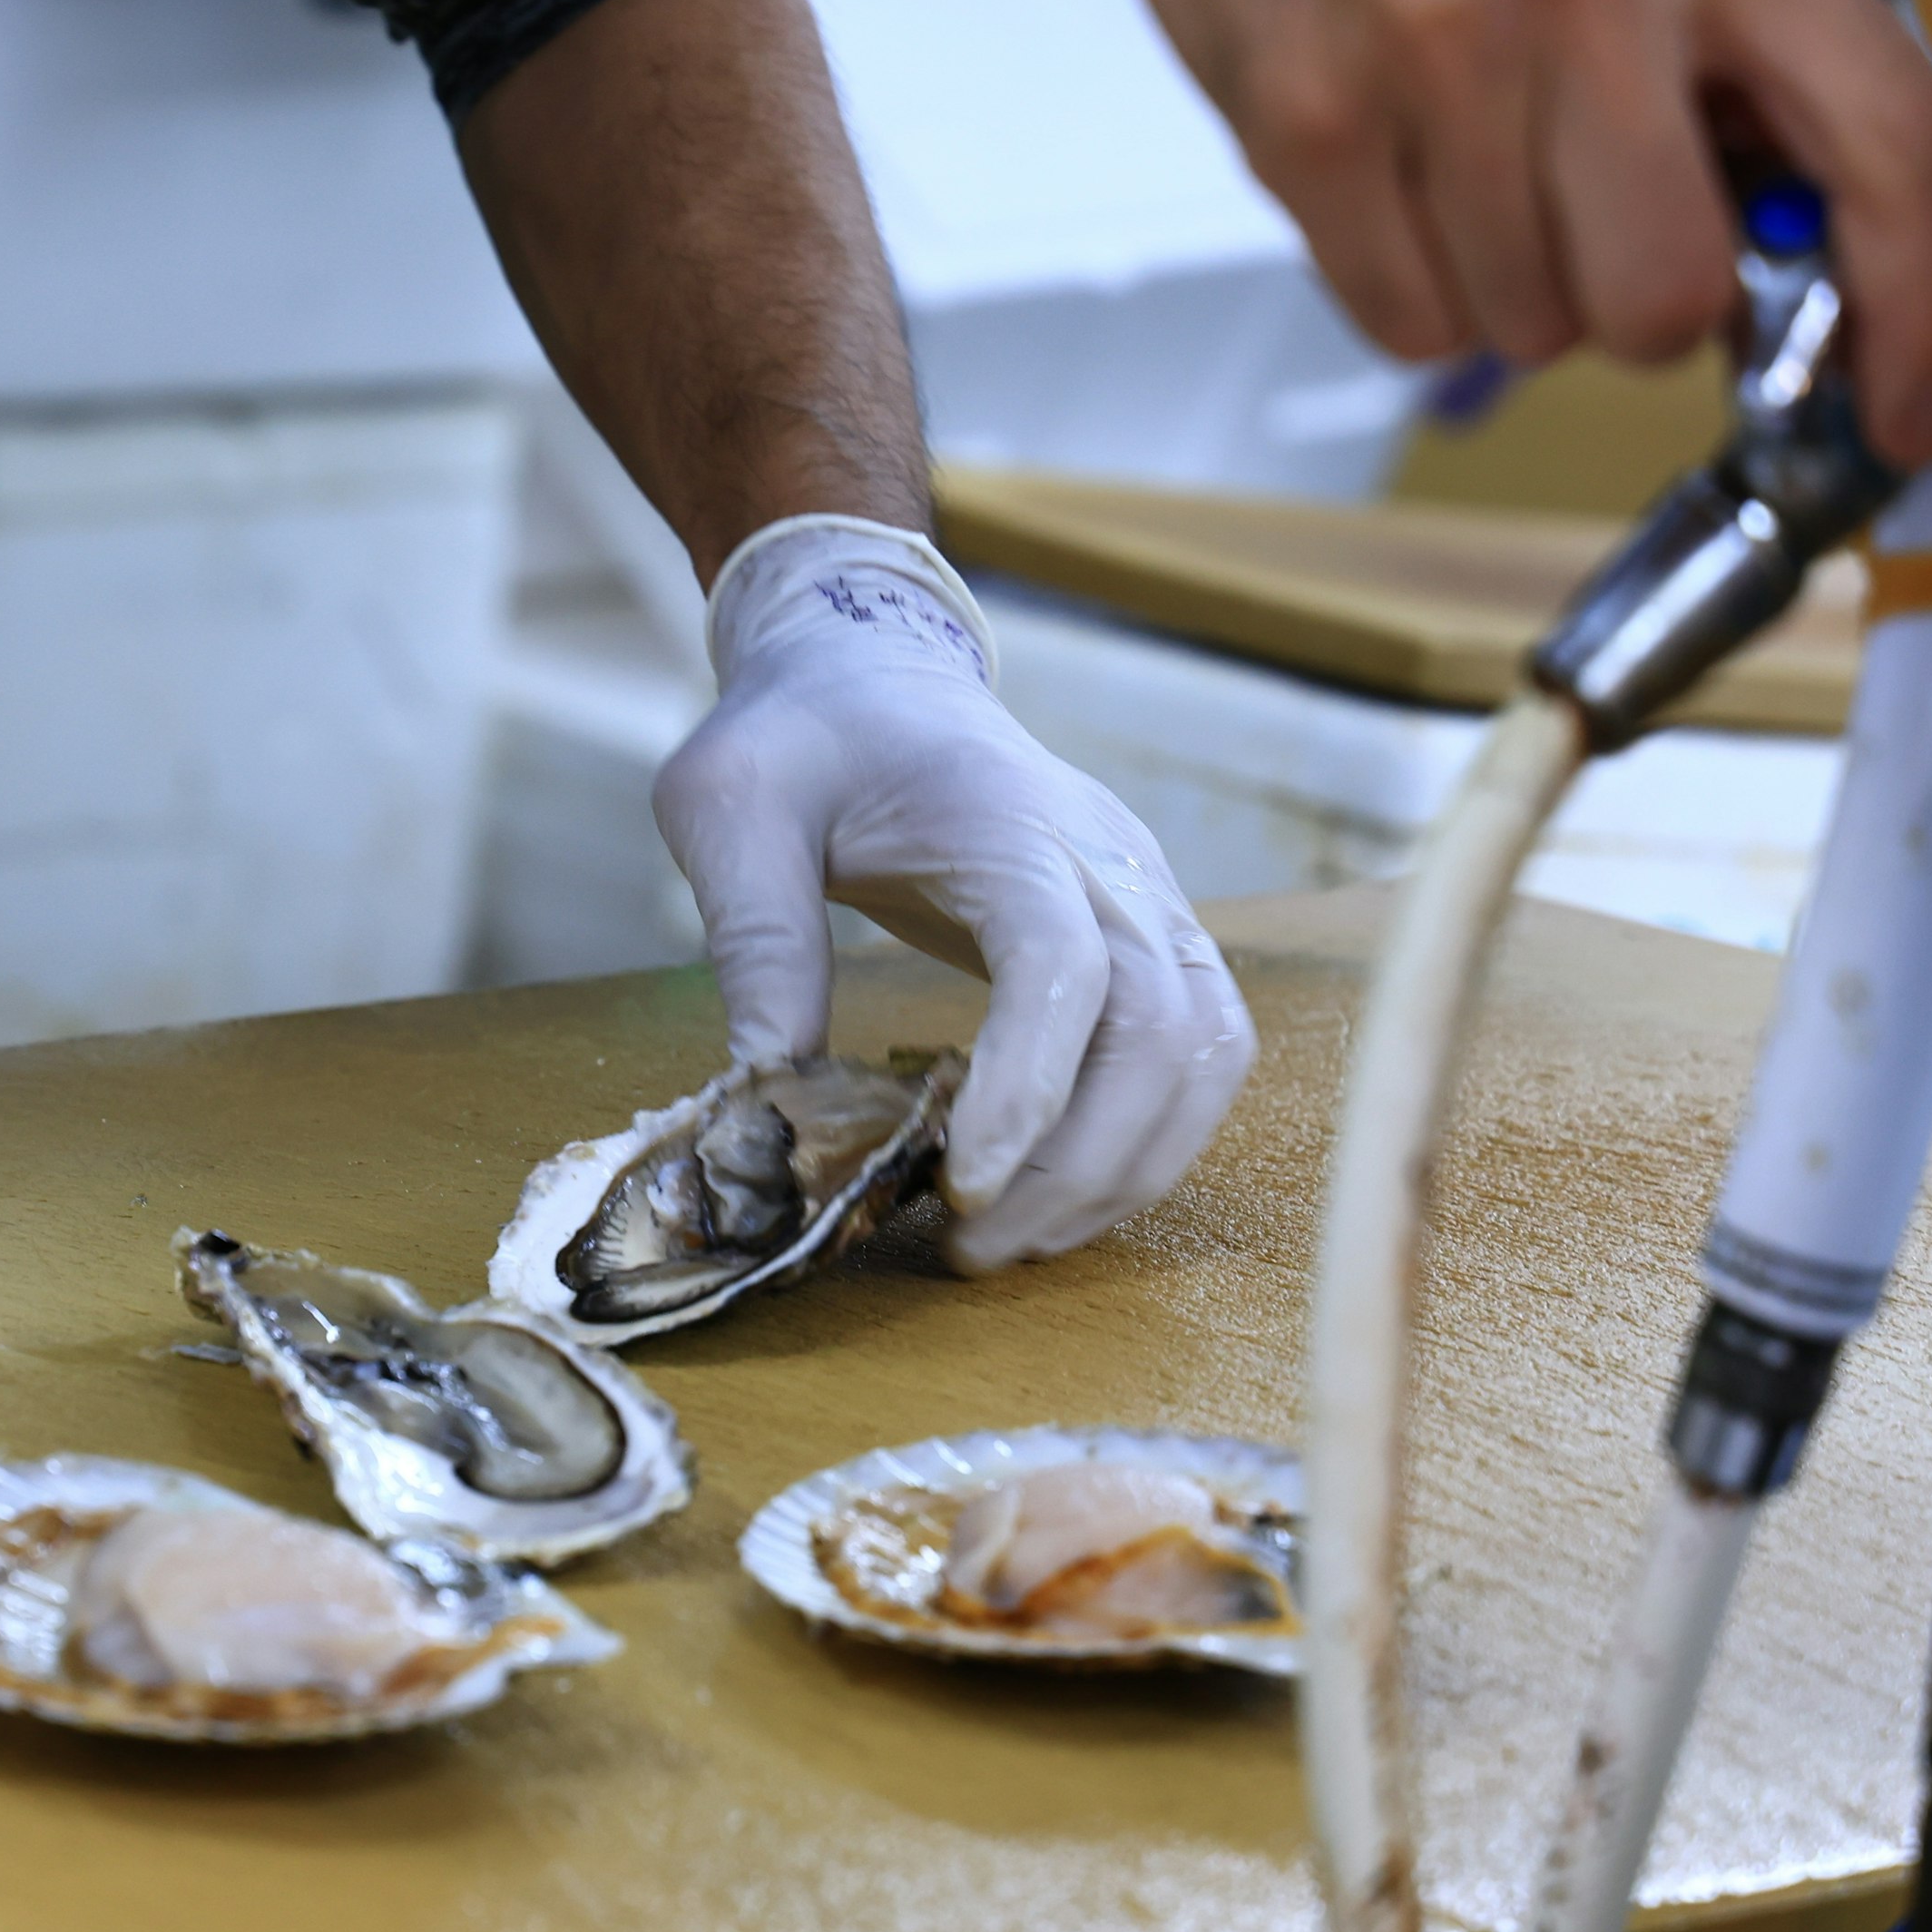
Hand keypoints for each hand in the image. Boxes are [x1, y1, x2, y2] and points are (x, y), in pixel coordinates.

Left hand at [653, 518, 1257, 1271]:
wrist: (872, 679)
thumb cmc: (795, 741)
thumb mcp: (727, 812)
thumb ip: (753, 940)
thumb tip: (765, 1098)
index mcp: (1005, 820)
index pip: (1064, 964)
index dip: (1032, 1087)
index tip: (967, 1189)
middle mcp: (1106, 858)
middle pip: (1161, 1029)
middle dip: (1080, 1163)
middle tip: (972, 1252)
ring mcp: (1146, 893)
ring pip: (1205, 1051)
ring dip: (1127, 1167)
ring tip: (1015, 1243)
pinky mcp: (1150, 931)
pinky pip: (1203, 1048)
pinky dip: (1154, 1136)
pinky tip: (1063, 1192)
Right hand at [1041, 0, 1931, 467]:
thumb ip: (1734, 36)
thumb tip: (1778, 221)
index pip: (1881, 145)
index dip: (1916, 312)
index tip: (1903, 405)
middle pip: (1664, 296)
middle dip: (1642, 301)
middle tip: (1608, 229)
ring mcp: (1431, 63)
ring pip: (1523, 325)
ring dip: (1513, 282)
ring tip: (1476, 161)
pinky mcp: (1306, 124)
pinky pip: (1403, 318)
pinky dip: (1414, 286)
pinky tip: (1406, 180)